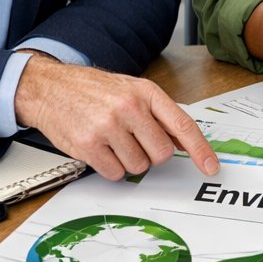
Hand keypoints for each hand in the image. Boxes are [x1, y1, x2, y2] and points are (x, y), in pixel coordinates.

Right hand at [14, 56, 218, 179]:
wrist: (51, 88)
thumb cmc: (93, 90)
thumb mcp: (132, 90)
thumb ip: (159, 114)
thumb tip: (184, 142)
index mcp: (146, 93)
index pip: (182, 125)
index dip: (200, 149)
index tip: (211, 166)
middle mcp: (130, 108)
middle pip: (162, 154)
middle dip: (152, 154)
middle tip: (134, 140)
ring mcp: (109, 127)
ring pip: (139, 166)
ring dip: (128, 161)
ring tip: (113, 141)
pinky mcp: (89, 145)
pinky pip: (115, 173)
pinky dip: (110, 167)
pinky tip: (101, 149)